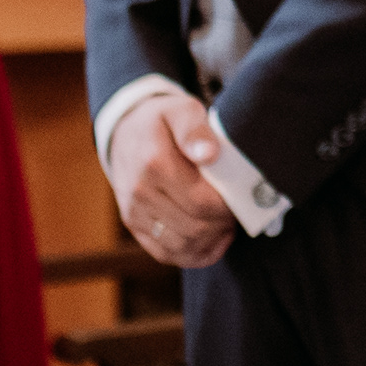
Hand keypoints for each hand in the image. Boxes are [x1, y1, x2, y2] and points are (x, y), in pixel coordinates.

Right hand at [107, 91, 243, 268]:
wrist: (125, 131)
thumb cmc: (162, 120)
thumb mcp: (181, 110)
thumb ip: (195, 130)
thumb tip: (210, 154)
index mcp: (154, 164)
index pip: (201, 202)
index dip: (227, 207)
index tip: (241, 198)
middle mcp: (140, 192)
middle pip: (194, 228)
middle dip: (222, 224)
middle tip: (236, 211)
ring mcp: (134, 212)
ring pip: (181, 247)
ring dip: (210, 241)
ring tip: (224, 224)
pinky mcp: (134, 226)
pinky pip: (166, 254)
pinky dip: (193, 254)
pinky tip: (211, 240)